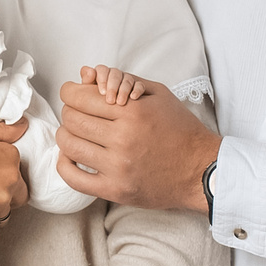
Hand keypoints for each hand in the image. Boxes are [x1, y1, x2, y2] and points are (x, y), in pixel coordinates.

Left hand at [59, 74, 221, 212]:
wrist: (200, 169)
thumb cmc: (180, 130)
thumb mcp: (159, 95)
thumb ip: (125, 81)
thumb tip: (88, 76)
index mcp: (133, 112)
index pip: (80, 97)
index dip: (71, 92)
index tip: (72, 94)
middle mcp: (123, 138)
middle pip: (72, 119)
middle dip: (70, 112)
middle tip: (77, 113)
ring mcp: (118, 166)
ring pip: (69, 145)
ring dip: (66, 135)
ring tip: (74, 133)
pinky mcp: (115, 190)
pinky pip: (74, 177)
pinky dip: (64, 165)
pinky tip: (71, 157)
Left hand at [83, 63, 145, 106]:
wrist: (115, 111)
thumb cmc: (98, 102)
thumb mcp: (90, 93)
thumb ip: (87, 81)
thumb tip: (89, 71)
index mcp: (101, 74)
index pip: (102, 70)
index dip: (102, 79)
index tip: (102, 92)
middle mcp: (114, 75)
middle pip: (115, 74)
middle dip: (113, 87)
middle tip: (110, 101)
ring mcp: (127, 80)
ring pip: (127, 80)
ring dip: (123, 90)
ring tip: (120, 103)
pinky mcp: (138, 87)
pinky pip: (139, 85)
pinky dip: (137, 90)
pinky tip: (133, 97)